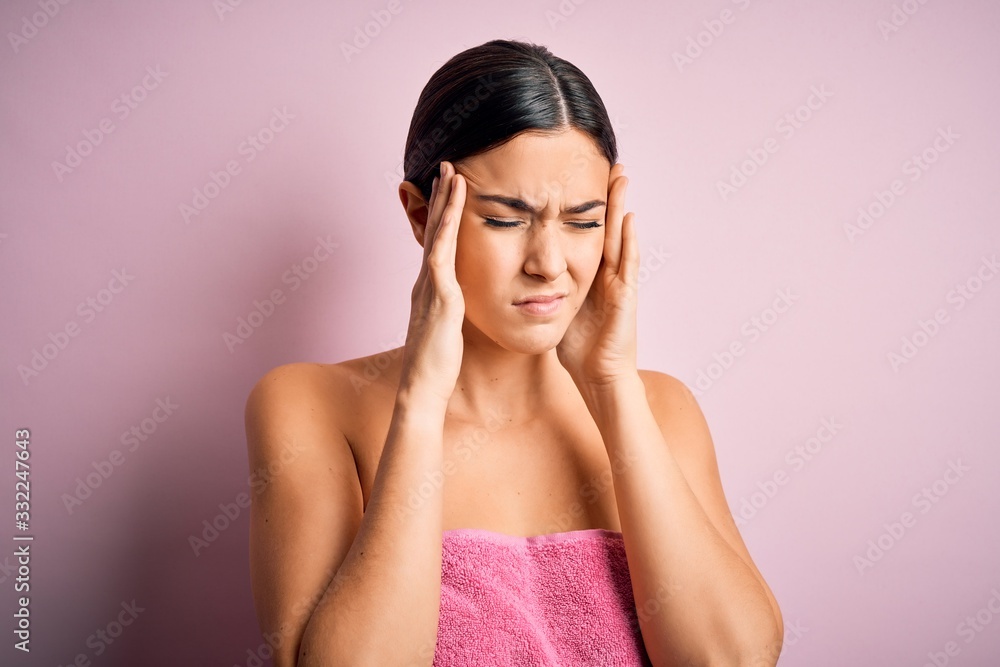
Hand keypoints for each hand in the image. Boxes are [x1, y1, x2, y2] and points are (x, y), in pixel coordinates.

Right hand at [398, 161, 467, 404]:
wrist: (422, 388)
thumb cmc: (436, 367)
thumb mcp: (447, 333)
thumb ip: (451, 315)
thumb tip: (458, 308)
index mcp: (429, 290)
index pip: (437, 245)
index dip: (441, 217)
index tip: (447, 191)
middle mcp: (425, 282)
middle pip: (433, 231)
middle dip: (439, 198)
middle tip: (445, 167)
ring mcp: (430, 286)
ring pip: (437, 234)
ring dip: (444, 202)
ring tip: (451, 172)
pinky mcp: (439, 295)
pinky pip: (443, 252)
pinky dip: (448, 226)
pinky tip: (453, 205)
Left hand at [556, 163, 638, 386]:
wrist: (599, 377)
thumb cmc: (579, 349)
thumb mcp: (557, 310)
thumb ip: (544, 291)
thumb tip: (519, 279)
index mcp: (589, 276)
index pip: (587, 233)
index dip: (584, 207)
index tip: (581, 179)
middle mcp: (606, 275)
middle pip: (605, 226)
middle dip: (608, 196)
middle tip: (610, 164)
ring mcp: (618, 283)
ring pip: (619, 237)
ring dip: (621, 207)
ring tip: (622, 177)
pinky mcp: (625, 297)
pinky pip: (627, 264)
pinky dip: (629, 241)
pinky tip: (629, 218)